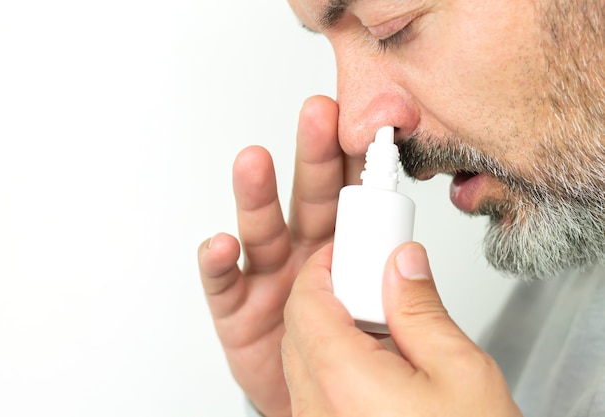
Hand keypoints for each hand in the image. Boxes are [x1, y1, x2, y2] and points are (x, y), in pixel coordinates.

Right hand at [198, 96, 362, 416]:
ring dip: (257, 195)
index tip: (374, 126)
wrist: (311, 395)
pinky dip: (219, 262)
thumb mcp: (380, 313)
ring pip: (262, 228)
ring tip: (255, 163)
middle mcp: (304, 252)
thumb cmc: (347, 349)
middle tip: (319, 116)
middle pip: (309, 198)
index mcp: (344, 246)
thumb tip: (409, 253)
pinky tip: (222, 244)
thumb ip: (390, 281)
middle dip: (315, 156)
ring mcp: (268, 277)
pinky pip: (224, 283)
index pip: (355, 195)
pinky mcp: (237, 309)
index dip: (362, 162)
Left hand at [282, 242, 521, 416]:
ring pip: (304, 360)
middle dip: (329, 295)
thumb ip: (421, 310)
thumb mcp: (462, 373)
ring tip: (384, 328)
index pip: (306, 302)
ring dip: (332, 330)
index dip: (324, 267)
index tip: (347, 251)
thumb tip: (402, 264)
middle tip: (371, 284)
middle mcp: (316, 410)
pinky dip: (336, 365)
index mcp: (342, 382)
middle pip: (299, 328)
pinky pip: (314, 391)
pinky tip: (380, 367)